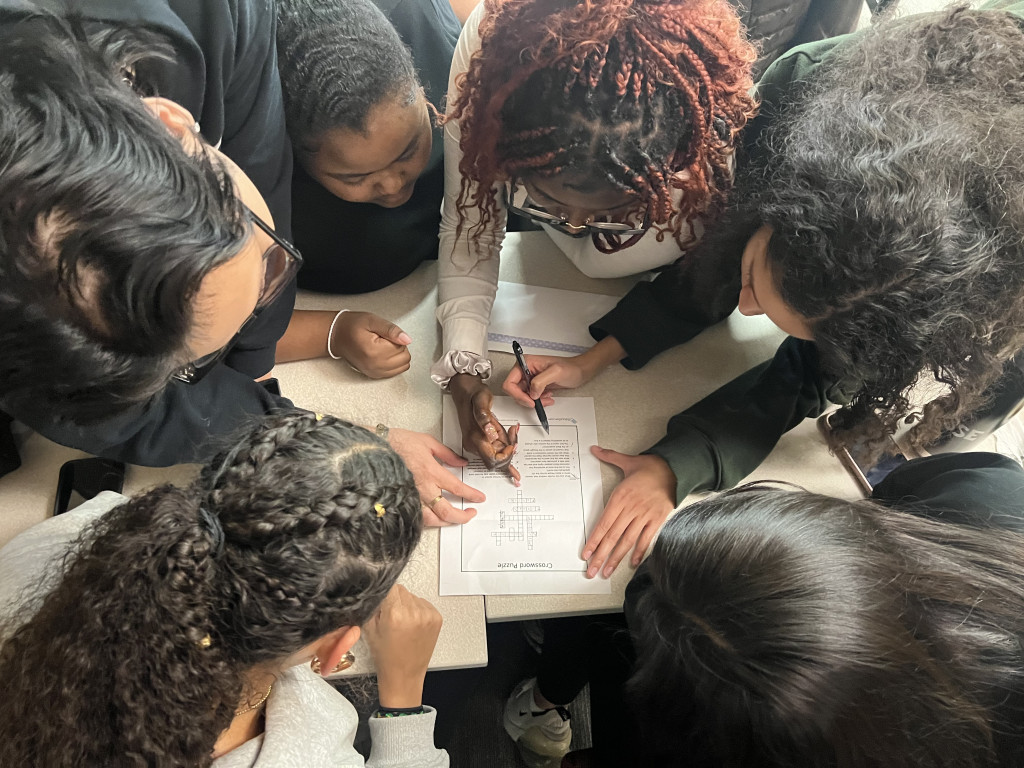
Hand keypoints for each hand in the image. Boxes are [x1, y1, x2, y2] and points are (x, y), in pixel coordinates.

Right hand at [330, 311, 410, 378]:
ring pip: (402, 366)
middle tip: (384, 340)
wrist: (337, 336)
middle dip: (398, 347)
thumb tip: (407, 339)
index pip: (402, 347)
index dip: (396, 337)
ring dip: (396, 356)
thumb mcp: (372, 321)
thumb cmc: (351, 327)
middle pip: (404, 358)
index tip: (383, 334)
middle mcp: (374, 365)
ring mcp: (374, 372)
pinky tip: (383, 354)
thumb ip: (391, 330)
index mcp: (374, 351)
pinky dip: (393, 363)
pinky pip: (395, 372)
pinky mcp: (374, 375)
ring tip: (383, 347)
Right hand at [363, 585, 441, 708]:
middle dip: (394, 601)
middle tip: (391, 619)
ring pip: (413, 597)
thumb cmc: (386, 657)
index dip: (384, 595)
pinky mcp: (437, 618)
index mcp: (395, 613)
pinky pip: (423, 604)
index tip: (382, 604)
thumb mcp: (369, 629)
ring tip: (403, 625)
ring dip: (407, 605)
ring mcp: (428, 615)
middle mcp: (414, 612)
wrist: (404, 675)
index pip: (389, 586)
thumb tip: (376, 591)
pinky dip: (417, 611)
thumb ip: (372, 606)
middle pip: (401, 590)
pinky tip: (412, 626)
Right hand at [386, 427, 485, 525]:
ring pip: (431, 519)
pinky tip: (435, 519)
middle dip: (462, 516)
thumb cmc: (397, 443)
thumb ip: (447, 454)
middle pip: (446, 510)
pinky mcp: (401, 502)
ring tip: (455, 519)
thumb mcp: (427, 442)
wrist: (373, 449)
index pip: (457, 488)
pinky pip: (417, 517)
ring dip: (446, 522)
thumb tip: (461, 462)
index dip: (471, 495)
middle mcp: (422, 488)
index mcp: (431, 471)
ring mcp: (410, 497)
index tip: (480, 498)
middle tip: (471, 514)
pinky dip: (428, 521)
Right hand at [450, 374, 520, 482]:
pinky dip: (503, 446)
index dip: (505, 456)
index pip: (492, 460)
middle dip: (508, 450)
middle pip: (496, 460)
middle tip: (513, 434)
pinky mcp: (478, 441)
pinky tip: (508, 446)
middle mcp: (473, 444)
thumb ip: (485, 418)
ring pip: (496, 455)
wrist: (466, 391)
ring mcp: (475, 444)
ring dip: (506, 445)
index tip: (512, 444)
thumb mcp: (482, 401)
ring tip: (510, 430)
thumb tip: (491, 435)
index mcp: (474, 437)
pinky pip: (494, 449)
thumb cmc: (474, 395)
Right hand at [502, 337, 625, 407]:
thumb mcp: (556, 372)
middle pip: (514, 391)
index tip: (530, 400)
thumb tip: (532, 392)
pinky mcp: (535, 385)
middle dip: (527, 399)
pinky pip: (530, 397)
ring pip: (522, 396)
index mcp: (525, 363)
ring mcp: (530, 378)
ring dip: (534, 401)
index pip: (510, 382)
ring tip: (547, 399)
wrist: (580, 371)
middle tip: (539, 402)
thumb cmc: (570, 368)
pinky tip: (548, 397)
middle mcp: (525, 370)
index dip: (517, 394)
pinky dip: (538, 401)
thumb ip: (541, 381)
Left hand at [583, 446, 676, 578]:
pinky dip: (639, 552)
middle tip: (591, 571)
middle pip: (612, 537)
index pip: (603, 524)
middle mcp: (630, 509)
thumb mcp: (627, 461)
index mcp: (620, 497)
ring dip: (616, 558)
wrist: (675, 468)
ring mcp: (644, 516)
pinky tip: (631, 563)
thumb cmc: (650, 466)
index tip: (586, 554)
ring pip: (627, 541)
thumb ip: (609, 457)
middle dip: (600, 556)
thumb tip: (594, 449)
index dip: (594, 541)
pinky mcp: (657, 520)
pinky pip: (646, 539)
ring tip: (607, 571)